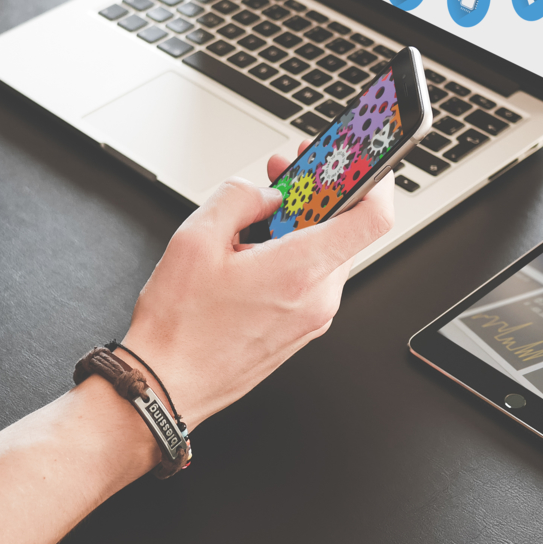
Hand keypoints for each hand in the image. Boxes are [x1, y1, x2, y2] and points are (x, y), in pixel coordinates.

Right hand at [121, 144, 394, 425]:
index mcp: (300, 271)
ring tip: (256, 216)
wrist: (166, 385)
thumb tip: (263, 193)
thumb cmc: (179, 327)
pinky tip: (255, 249)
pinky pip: (313, 278)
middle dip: (317, 193)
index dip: (376, 178)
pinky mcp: (300, 329)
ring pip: (327, 252)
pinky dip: (294, 253)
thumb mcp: (195, 239)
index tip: (362, 158)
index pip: (373, 217)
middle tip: (284, 174)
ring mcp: (312, 318)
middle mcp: (318, 298)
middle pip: (347, 229)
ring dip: (301, 224)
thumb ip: (238, 198)